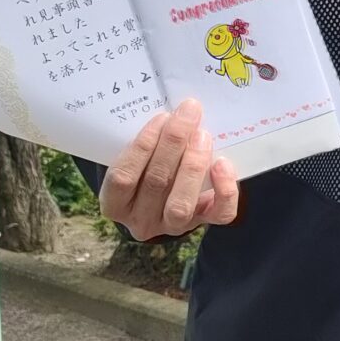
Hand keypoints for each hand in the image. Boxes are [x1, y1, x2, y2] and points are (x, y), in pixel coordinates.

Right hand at [99, 99, 239, 240]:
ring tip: (202, 136)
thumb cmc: (146, 168)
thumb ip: (146, 145)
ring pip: (182, 203)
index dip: (143, 146)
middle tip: (189, 114)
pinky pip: (218, 213)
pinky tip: (222, 164)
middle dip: (174, 143)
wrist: (164, 199)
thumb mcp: (135, 159)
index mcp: (115, 203)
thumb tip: (171, 114)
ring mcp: (171, 227)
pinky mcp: (202, 223)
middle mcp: (140, 220)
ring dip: (193, 165)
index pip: (123, 177)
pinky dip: (224, 189)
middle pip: (156, 183)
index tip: (162, 117)